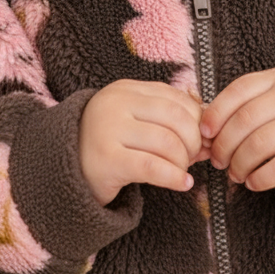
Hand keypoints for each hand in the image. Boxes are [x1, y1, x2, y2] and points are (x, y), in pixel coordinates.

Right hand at [80, 79, 207, 205]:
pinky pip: (153, 167)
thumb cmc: (110, 145)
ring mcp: (108, 130)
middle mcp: (115, 103)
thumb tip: (210, 133)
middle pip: (176, 118)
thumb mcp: (137, 123)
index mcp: (126, 89)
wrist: (64, 170)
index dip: (197, 119)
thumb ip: (169, 121)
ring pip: (167, 143)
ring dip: (184, 162)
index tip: (203, 138)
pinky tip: (183, 184)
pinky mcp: (106, 160)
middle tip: (195, 157)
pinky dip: (175, 178)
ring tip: (182, 171)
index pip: (176, 98)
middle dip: (193, 141)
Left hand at [199, 68, 274, 191]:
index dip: (216, 112)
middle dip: (224, 145)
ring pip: (259, 145)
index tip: (204, 133)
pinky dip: (259, 179)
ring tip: (234, 173)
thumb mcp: (273, 98)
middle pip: (245, 120)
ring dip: (239, 164)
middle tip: (218, 161)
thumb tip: (204, 130)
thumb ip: (243, 106)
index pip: (239, 90)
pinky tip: (252, 182)